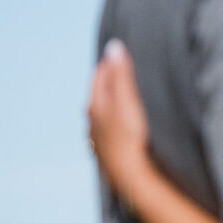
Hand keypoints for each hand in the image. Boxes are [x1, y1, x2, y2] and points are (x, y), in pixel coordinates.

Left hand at [86, 42, 153, 197]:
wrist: (129, 175)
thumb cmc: (129, 136)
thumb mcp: (127, 100)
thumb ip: (121, 74)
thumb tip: (113, 46)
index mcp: (96, 105)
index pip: (100, 76)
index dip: (109, 64)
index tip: (120, 54)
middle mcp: (92, 121)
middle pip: (99, 95)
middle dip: (108, 82)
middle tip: (120, 71)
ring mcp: (99, 138)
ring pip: (101, 115)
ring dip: (110, 105)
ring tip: (122, 99)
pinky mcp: (108, 153)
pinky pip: (108, 133)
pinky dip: (114, 125)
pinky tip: (120, 130)